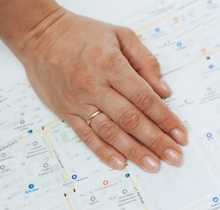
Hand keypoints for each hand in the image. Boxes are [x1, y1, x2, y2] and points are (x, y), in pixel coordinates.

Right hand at [8, 7, 187, 172]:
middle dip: (156, 141)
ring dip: (134, 151)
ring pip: (111, 132)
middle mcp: (95, 86)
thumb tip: (165, 91)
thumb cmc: (82, 34)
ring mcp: (79, 102)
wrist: (38, 34)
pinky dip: (103, 152)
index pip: (145, 98)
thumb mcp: (121, 36)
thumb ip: (146, 62)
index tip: (181, 135)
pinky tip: (120, 163)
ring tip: (153, 165)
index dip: (166, 119)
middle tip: (174, 157)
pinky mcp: (66, 112)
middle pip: (131, 119)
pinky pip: (87, 136)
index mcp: (111, 66)